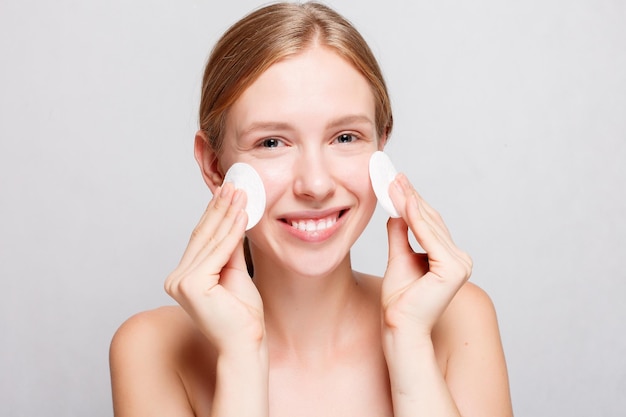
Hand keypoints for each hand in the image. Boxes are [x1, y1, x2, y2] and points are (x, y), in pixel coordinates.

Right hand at [164, 183, 264, 352]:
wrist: (246, 343)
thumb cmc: (242, 315)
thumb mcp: (234, 272)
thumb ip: (230, 248)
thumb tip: (234, 218)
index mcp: (183, 277)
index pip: (201, 238)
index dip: (215, 213)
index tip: (228, 191)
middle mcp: (176, 279)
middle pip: (204, 236)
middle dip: (221, 207)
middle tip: (235, 184)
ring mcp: (181, 282)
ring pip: (211, 240)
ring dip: (228, 213)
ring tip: (241, 192)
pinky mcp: (192, 285)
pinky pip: (219, 252)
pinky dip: (233, 231)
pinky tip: (243, 214)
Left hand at [381, 174, 472, 337]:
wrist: (398, 325)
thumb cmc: (399, 300)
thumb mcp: (398, 258)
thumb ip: (401, 235)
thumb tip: (397, 212)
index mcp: (450, 258)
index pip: (429, 224)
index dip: (413, 201)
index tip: (398, 181)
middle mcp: (460, 259)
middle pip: (430, 221)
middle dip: (410, 196)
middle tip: (394, 175)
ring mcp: (460, 264)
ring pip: (429, 225)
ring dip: (410, 202)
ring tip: (394, 183)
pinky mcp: (452, 269)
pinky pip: (429, 236)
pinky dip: (415, 217)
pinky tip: (404, 201)